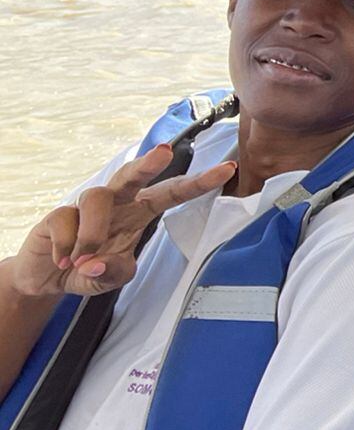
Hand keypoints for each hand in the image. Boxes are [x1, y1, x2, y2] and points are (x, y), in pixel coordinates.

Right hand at [9, 145, 235, 299]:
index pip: (173, 193)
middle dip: (149, 162)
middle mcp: (117, 201)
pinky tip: (63, 259)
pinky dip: (67, 246)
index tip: (228, 169)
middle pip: (133, 173)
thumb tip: (96, 262)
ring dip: (93, 232)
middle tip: (164, 151)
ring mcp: (86, 204)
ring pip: (96, 198)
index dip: (200, 182)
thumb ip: (112, 272)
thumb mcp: (110, 278)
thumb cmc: (90, 268)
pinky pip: (65, 220)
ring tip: (83, 258)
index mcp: (140, 211)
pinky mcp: (57, 213)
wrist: (48, 277)